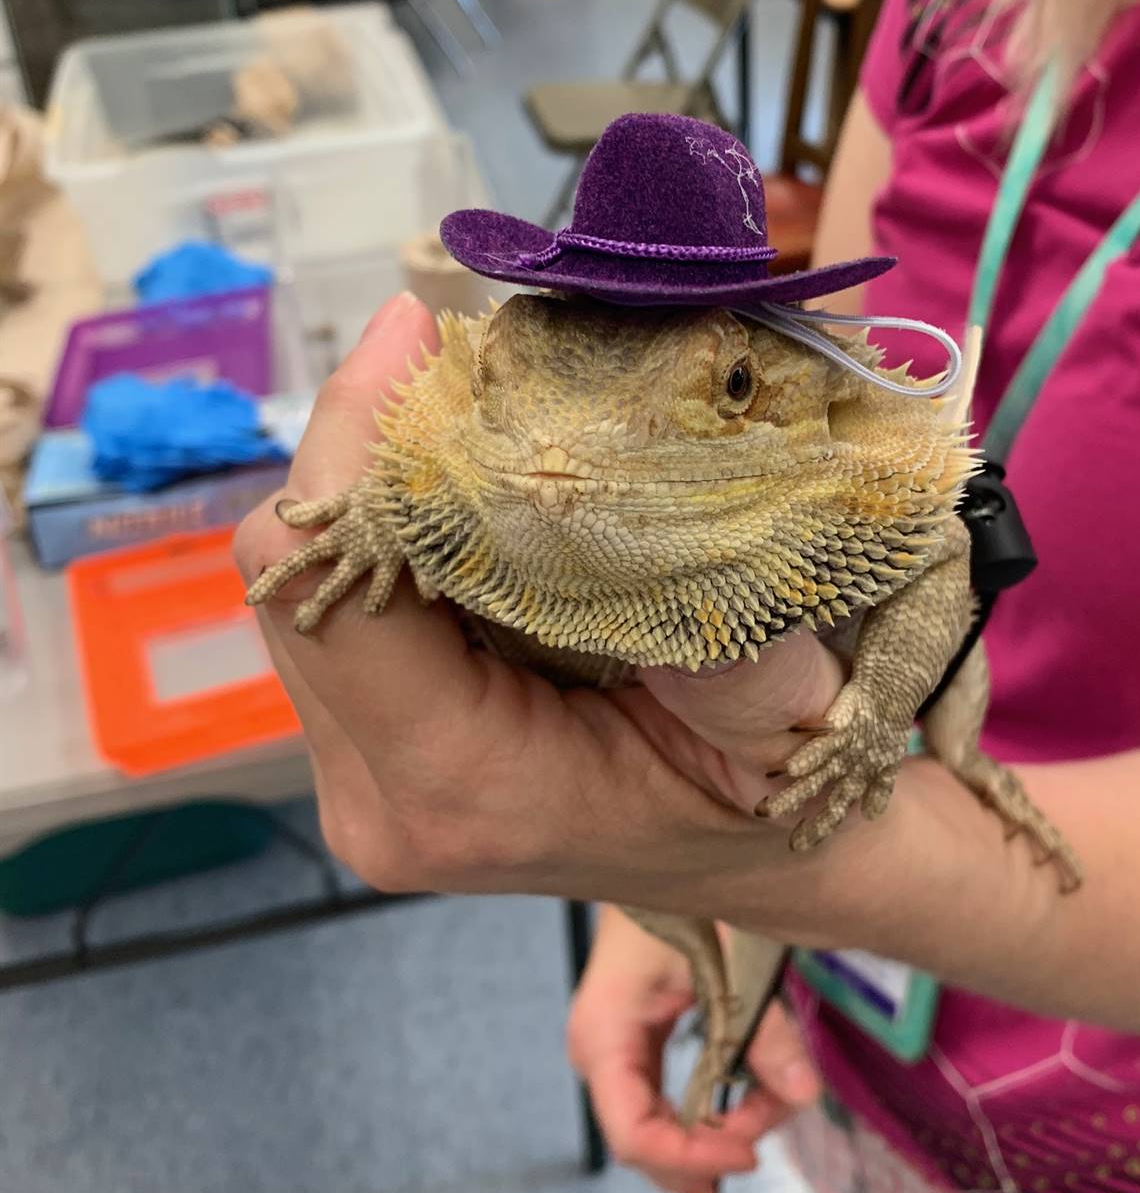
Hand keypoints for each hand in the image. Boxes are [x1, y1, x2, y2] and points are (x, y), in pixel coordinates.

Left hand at [234, 294, 858, 925]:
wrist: (766, 862)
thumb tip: (642, 493)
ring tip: (475, 411)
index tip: (418, 329)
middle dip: (368, 448)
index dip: (356, 447)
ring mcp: (361, 774)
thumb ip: (726, 638)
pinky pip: (338, 602)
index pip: (334, 594)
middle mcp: (381, 792)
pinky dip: (391, 528)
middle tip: (460, 351)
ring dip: (378, 484)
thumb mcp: (790, 719)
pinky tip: (472, 488)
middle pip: (296, 574)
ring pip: (306, 580)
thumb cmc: (777, 801)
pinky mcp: (366, 744)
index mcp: (464, 788)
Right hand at [568, 908, 820, 1192]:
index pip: (634, 1133)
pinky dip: (714, 1111)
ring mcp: (613, 1052)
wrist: (663, 855)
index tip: (752, 1154)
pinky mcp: (635, 1047)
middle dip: (714, 1146)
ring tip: (778, 1098)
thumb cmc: (688, 894)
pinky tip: (751, 1106)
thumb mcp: (733, 957)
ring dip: (722, 1129)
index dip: (692, 1157)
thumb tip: (807, 1096)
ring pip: (660, 1128)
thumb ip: (766, 1031)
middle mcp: (599, 1052)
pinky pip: (667, 1102)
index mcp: (606, 1032)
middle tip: (776, 1118)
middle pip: (646, 1142)